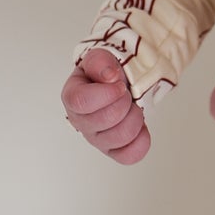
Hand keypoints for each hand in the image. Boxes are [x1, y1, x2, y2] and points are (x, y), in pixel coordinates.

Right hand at [62, 49, 149, 163]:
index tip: (119, 85)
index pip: (82, 101)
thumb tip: (109, 76)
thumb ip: (100, 62)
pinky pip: (130, 155)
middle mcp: (80, 122)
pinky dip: (142, 139)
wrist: (119, 85)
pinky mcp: (114, 151)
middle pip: (106, 119)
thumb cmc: (105, 74)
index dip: (107, 93)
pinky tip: (139, 127)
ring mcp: (97, 139)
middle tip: (127, 94)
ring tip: (133, 108)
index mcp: (73, 97)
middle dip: (125, 102)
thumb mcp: (100, 59)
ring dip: (136, 118)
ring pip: (120, 137)